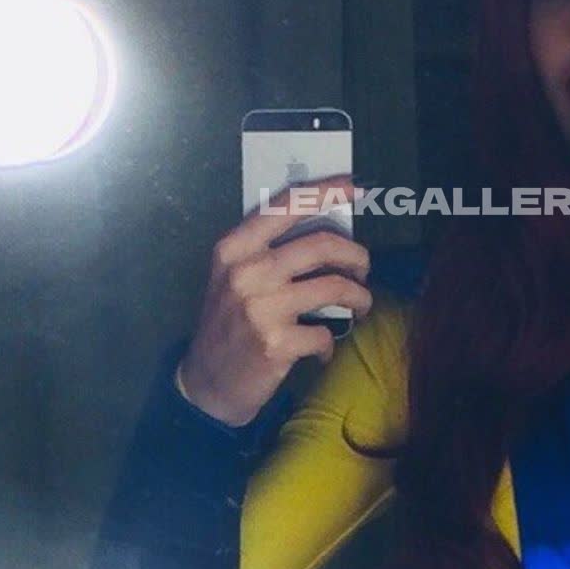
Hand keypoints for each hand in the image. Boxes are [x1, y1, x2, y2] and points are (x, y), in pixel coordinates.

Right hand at [177, 175, 371, 425]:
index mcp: (234, 248)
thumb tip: (326, 226)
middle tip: (363, 269)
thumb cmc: (227, 323)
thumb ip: (268, 250)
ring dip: (359, 298)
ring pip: (335, 288)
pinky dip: (331, 343)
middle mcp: (246, 272)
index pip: (285, 205)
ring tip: (359, 306)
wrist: (205, 383)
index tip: (355, 185)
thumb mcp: (232, 276)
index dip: (324, 191)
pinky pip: (325, 334)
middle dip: (356, 255)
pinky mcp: (276, 343)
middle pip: (322, 245)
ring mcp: (261, 308)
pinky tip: (323, 349)